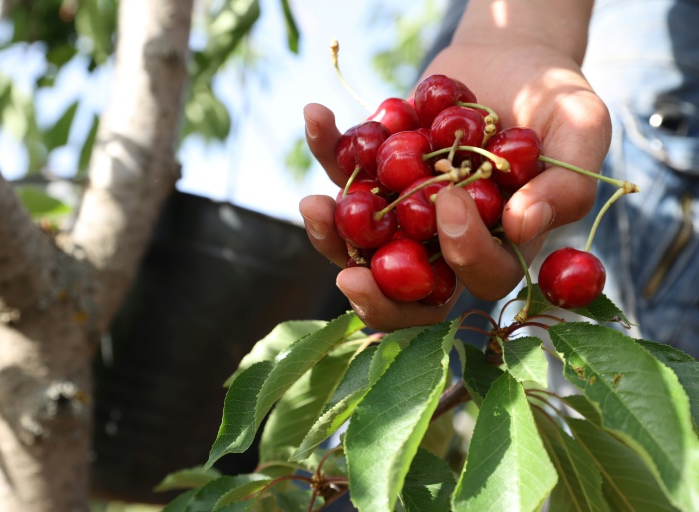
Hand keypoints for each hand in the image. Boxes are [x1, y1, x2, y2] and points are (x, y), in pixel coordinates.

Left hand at [300, 40, 610, 331]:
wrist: (505, 58)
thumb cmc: (551, 95)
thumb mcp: (578, 124)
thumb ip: (567, 181)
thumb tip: (525, 228)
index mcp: (501, 243)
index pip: (483, 274)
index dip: (464, 254)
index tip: (449, 203)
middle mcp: (448, 242)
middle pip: (410, 292)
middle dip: (376, 295)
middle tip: (349, 277)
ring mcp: (405, 214)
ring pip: (362, 245)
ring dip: (330, 235)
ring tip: (313, 204)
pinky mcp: (376, 177)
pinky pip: (344, 175)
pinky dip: (326, 148)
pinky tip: (317, 117)